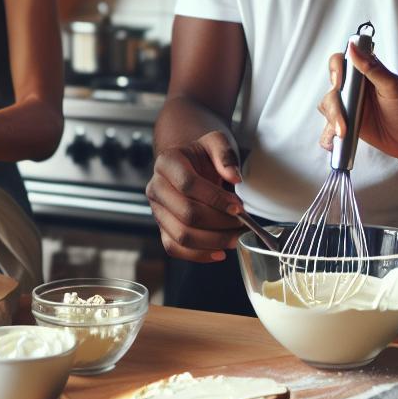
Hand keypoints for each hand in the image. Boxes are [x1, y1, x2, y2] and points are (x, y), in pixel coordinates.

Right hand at [146, 130, 244, 261]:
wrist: (189, 165)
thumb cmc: (203, 155)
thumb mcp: (216, 143)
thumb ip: (225, 155)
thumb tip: (234, 176)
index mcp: (167, 162)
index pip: (188, 184)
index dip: (215, 198)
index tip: (238, 207)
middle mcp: (156, 187)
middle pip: (186, 213)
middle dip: (219, 223)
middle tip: (241, 224)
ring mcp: (157, 211)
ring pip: (181, 235)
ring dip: (213, 241)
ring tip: (235, 238)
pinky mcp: (162, 228)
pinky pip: (175, 248)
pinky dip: (198, 255)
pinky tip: (219, 252)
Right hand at [317, 42, 397, 162]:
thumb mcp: (393, 87)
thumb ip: (373, 68)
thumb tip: (353, 48)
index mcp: (364, 73)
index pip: (340, 62)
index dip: (336, 70)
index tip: (340, 82)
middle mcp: (353, 88)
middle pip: (330, 88)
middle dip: (334, 106)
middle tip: (343, 121)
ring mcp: (347, 106)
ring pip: (326, 108)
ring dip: (333, 121)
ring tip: (344, 133)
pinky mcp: (345, 124)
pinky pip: (328, 129)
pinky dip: (328, 136)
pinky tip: (334, 143)